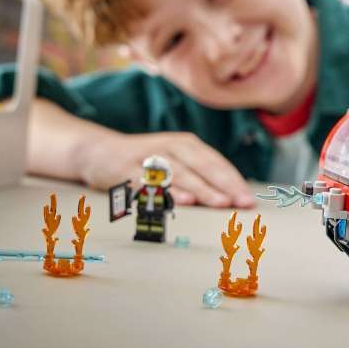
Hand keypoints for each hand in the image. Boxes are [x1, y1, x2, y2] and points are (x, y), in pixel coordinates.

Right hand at [79, 130, 255, 208]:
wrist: (98, 152)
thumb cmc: (146, 161)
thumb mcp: (175, 160)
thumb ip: (200, 175)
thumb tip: (232, 197)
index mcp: (186, 144)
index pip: (216, 162)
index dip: (234, 181)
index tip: (250, 200)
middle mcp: (170, 147)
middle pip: (202, 167)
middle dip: (225, 186)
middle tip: (242, 203)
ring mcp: (148, 158)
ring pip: (180, 175)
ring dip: (202, 189)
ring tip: (221, 203)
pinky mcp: (127, 171)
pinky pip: (151, 184)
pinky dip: (169, 192)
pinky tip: (183, 201)